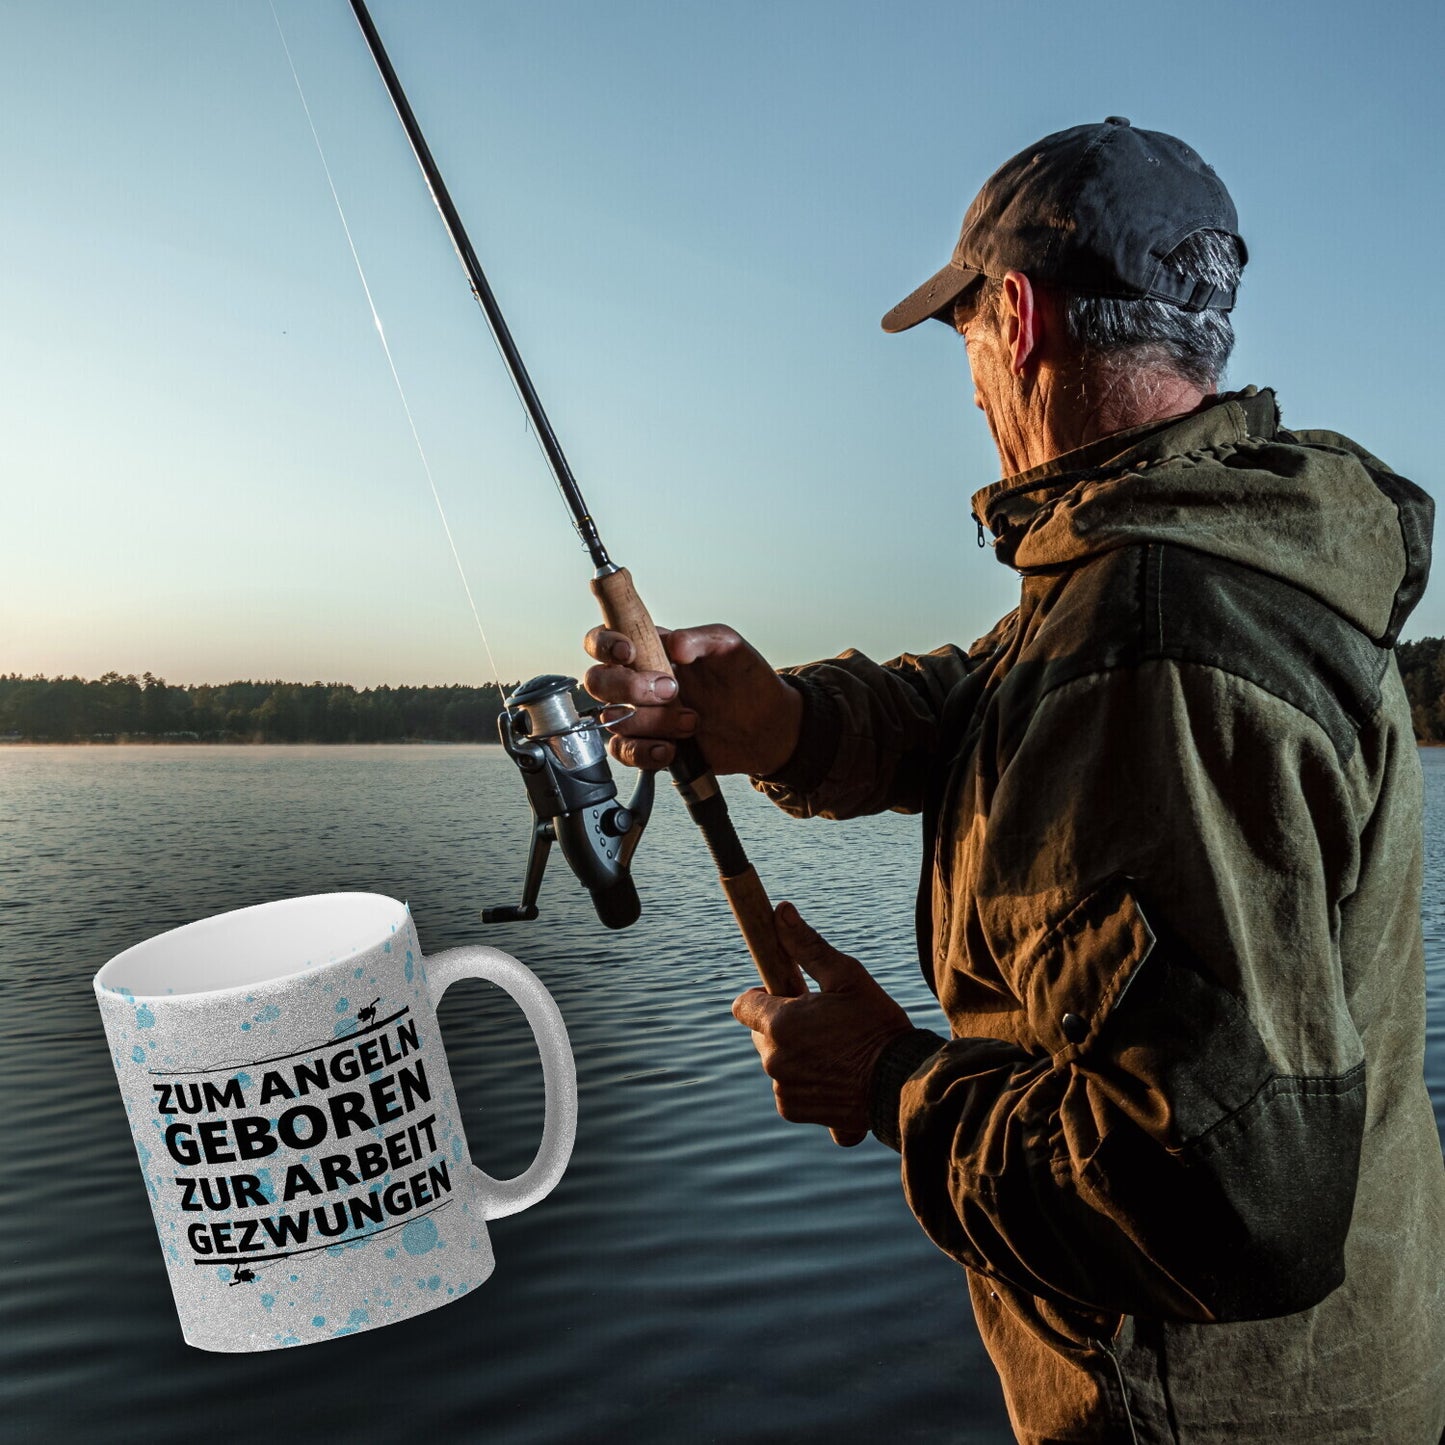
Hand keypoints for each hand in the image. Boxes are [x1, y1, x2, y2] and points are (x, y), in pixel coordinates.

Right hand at [582, 623, 801, 774]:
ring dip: (651, 722)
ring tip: (691, 721)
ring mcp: (641, 715)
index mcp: (651, 649)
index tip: (629, 653)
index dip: (605, 645)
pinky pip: (624, 752)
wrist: (766, 727)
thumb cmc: (746, 680)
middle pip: (596, 681)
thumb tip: (674, 643)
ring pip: (612, 719)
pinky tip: (670, 748)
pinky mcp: (647, 744)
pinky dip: (644, 751)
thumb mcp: (729, 647)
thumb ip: (701, 638)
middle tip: (670, 691)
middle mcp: (638, 681)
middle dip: (628, 688)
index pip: (603, 639)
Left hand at [732, 902, 912, 1141]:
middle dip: (783, 1024)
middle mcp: (773, 1059)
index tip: (789, 995)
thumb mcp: (847, 976)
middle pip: (760, 1033)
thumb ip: (807, 946)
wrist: (904, 1084)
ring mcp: (783, 1088)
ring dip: (794, 1053)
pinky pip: (788, 1087)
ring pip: (776, 1060)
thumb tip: (780, 911)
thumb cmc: (877, 1025)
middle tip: (821, 1022)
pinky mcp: (794, 1110)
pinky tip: (835, 1073)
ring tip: (833, 1049)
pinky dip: (804, 1080)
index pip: (743, 1004)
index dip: (763, 996)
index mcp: (780, 1023)